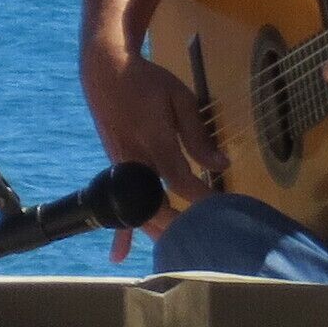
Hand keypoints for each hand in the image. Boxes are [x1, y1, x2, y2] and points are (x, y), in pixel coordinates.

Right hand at [82, 44, 224, 254]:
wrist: (105, 72)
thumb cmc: (146, 81)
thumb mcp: (179, 99)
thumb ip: (197, 135)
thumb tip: (220, 165)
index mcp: (154, 140)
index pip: (180, 180)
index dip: (201, 199)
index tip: (222, 211)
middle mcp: (135, 160)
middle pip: (155, 205)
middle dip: (179, 225)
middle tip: (203, 239)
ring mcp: (121, 168)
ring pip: (137, 210)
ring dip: (157, 231)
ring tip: (176, 252)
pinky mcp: (115, 169)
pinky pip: (121, 205)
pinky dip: (124, 230)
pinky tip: (119, 254)